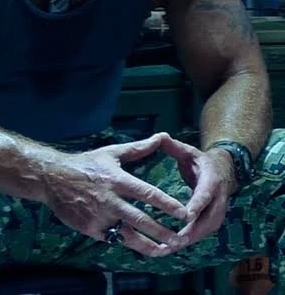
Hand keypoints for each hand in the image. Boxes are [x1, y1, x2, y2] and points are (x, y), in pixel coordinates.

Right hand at [43, 132, 189, 256]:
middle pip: (142, 220)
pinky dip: (127, 243)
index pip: (148, 194)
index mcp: (117, 179)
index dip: (167, 204)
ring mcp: (100, 217)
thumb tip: (160, 137)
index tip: (184, 213)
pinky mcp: (91, 229)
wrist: (52, 178)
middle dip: (163, 232)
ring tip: (165, 251)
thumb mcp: (111, 153)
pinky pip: (113, 239)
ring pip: (129, 236)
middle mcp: (110, 200)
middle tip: (181, 238)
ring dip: (149, 246)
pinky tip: (140, 247)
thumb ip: (138, 149)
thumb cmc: (85, 164)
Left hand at [160, 133, 236, 247]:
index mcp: (212, 179)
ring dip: (190, 240)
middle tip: (175, 240)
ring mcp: (218, 211)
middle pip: (208, 217)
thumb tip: (160, 136)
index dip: (197, 204)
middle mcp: (218, 198)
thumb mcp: (188, 150)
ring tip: (170, 248)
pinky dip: (190, 241)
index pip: (206, 193)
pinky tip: (172, 247)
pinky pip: (203, 233)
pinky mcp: (214, 220)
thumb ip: (174, 146)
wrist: (223, 170)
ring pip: (206, 229)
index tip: (187, 215)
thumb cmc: (200, 160)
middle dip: (192, 230)